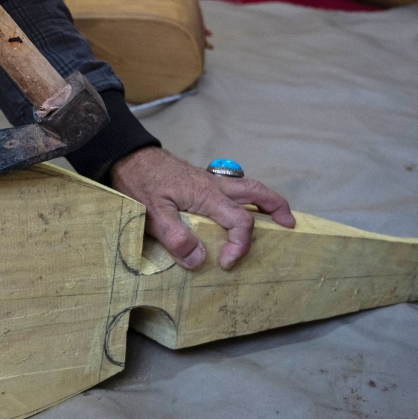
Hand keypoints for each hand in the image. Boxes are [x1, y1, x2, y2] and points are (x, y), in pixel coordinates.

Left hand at [110, 146, 294, 269]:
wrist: (128, 156)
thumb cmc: (139, 182)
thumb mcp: (152, 213)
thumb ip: (176, 237)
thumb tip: (200, 260)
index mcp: (206, 196)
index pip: (240, 221)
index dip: (240, 245)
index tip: (228, 262)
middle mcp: (214, 186)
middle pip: (256, 192)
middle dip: (276, 208)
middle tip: (289, 225)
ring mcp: (208, 180)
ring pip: (247, 186)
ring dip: (266, 199)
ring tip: (277, 215)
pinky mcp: (199, 179)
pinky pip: (232, 186)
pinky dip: (247, 196)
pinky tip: (241, 206)